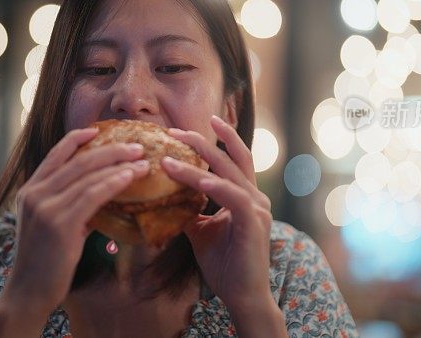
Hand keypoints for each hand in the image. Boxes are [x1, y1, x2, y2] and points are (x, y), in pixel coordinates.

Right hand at [0, 127, 149, 312]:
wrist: (28, 293)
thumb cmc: (44, 263)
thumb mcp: (51, 226)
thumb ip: (70, 207)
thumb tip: (101, 196)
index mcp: (29, 191)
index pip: (55, 155)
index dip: (76, 139)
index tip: (97, 131)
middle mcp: (35, 194)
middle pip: (77, 161)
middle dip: (109, 150)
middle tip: (136, 146)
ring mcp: (45, 207)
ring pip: (88, 176)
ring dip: (118, 165)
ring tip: (142, 162)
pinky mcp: (60, 223)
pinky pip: (93, 195)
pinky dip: (113, 183)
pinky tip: (130, 178)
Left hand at [161, 115, 273, 312]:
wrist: (242, 295)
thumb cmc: (224, 263)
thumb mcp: (200, 231)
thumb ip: (189, 210)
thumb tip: (163, 197)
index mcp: (245, 196)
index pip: (234, 158)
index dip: (217, 138)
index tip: (191, 126)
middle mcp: (255, 197)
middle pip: (230, 158)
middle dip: (202, 141)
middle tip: (174, 131)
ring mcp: (257, 208)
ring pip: (226, 175)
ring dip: (197, 164)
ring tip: (169, 158)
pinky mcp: (254, 222)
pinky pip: (234, 197)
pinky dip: (215, 186)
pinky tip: (197, 180)